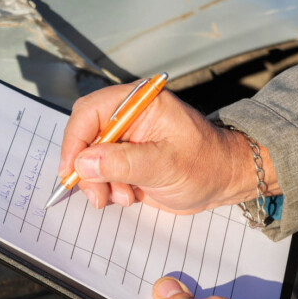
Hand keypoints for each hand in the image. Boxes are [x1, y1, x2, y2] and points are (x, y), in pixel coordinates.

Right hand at [60, 85, 278, 212]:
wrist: (225, 180)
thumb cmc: (206, 164)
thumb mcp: (166, 164)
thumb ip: (124, 162)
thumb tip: (84, 163)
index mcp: (139, 102)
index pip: (89, 112)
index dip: (75, 141)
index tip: (72, 170)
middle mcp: (127, 116)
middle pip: (84, 137)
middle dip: (87, 169)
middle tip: (98, 195)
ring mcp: (125, 138)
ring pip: (89, 159)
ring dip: (99, 183)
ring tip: (124, 196)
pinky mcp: (125, 158)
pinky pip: (100, 173)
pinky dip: (107, 188)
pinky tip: (129, 195)